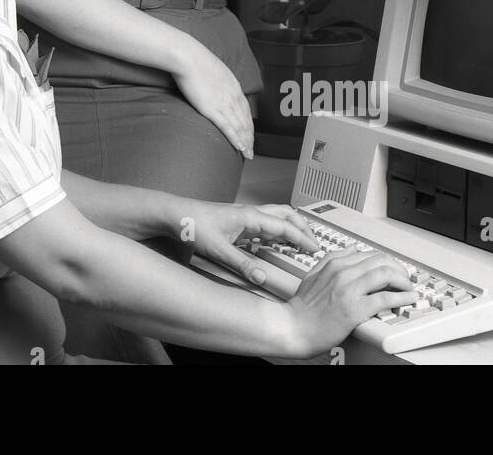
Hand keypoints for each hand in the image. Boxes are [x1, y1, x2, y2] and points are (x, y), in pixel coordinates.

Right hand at [170, 40, 254, 157]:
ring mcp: (224, 103)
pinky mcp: (213, 109)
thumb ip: (218, 80)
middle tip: (251, 149)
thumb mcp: (213, 69)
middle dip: (250, 137)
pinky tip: (240, 147)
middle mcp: (233, 96)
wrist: (187, 57)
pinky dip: (235, 139)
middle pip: (246, 121)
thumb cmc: (195, 60)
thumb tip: (214, 84)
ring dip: (245, 142)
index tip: (249, 133)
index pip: (246, 109)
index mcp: (233, 86)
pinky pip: (228, 128)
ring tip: (247, 154)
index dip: (248, 124)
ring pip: (240, 127)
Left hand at [183, 202, 319, 283]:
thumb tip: (262, 279)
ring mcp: (244, 216)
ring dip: (291, 227)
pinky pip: (265, 224)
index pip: (285, 226)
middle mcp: (250, 213)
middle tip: (314, 244)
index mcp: (250, 217)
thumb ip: (242, 265)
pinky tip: (276, 244)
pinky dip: (277, 231)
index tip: (317, 250)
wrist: (175, 214)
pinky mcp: (238, 221)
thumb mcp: (218, 250)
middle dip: (303, 227)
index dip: (303, 238)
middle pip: (286, 214)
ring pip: (276, 217)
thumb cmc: (194, 226)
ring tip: (301, 243)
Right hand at [286, 250, 416, 356]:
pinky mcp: (355, 309)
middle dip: (399, 268)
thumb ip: (332, 259)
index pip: (369, 254)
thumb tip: (351, 249)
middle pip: (381, 261)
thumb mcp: (313, 274)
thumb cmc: (303, 307)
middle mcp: (343, 273)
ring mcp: (349, 290)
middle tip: (405, 278)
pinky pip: (385, 298)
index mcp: (334, 264)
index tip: (394, 269)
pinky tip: (408, 299)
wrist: (295, 327)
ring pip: (385, 274)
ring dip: (403, 280)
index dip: (387, 261)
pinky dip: (402, 297)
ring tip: (409, 288)